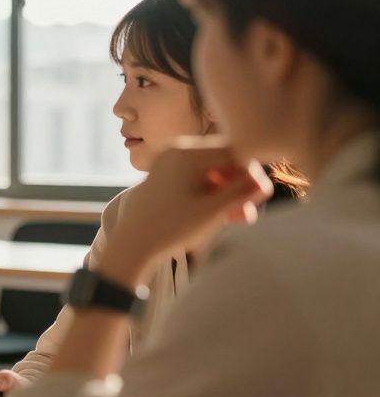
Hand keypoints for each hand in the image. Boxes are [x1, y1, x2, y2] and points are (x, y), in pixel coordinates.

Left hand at [100, 137, 272, 285]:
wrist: (131, 246)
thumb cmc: (171, 228)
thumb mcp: (213, 211)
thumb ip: (242, 193)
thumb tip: (265, 181)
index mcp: (186, 152)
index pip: (235, 151)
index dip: (252, 174)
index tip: (261, 198)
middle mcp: (176, 150)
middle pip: (223, 160)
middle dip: (239, 186)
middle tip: (250, 212)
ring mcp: (168, 162)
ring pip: (212, 171)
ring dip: (228, 192)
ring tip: (238, 219)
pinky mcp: (164, 176)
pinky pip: (197, 178)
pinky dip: (211, 194)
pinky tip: (222, 215)